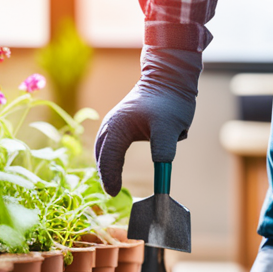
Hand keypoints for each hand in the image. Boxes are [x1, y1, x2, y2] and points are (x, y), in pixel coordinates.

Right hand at [95, 45, 202, 195]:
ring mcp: (114, 123)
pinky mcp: (121, 123)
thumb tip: (160, 174)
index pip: (108, 158)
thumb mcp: (169, 128)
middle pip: (101, 155)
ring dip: (106, 166)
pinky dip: (110, 157)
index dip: (110, 177)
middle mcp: (111, 125)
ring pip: (103, 150)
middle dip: (105, 174)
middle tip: (112, 193)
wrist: (171, 77)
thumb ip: (163, 151)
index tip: (114, 194)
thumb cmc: (170, 101)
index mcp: (118, 126)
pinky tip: (114, 166)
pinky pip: (110, 144)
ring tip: (111, 184)